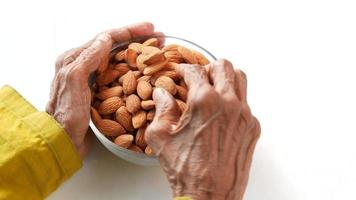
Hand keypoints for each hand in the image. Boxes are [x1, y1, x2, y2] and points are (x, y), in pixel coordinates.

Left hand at [46, 22, 159, 157]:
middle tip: (158, 37)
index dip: (129, 31)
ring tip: (155, 50)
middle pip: (115, 46)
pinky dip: (134, 70)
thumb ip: (87, 58)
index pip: (106, 38)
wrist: (62, 139)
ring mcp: (93, 78)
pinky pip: (119, 75)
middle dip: (137, 40)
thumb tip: (105, 38)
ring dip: (137, 53)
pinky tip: (145, 71)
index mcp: (75, 58)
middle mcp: (84, 65)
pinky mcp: (100, 91)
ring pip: (119, 59)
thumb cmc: (65, 114)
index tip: (149, 28)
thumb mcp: (73, 81)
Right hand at [145, 59, 260, 199]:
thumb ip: (161, 109)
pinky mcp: (253, 127)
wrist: (210, 195)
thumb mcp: (161, 137)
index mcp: (205, 101)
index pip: (195, 70)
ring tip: (214, 87)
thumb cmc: (186, 170)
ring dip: (225, 78)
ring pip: (240, 79)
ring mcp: (245, 115)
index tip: (180, 72)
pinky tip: (222, 112)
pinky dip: (234, 100)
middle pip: (223, 66)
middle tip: (198, 77)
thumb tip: (162, 94)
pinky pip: (246, 103)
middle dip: (207, 67)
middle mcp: (229, 103)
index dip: (183, 68)